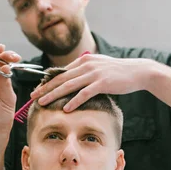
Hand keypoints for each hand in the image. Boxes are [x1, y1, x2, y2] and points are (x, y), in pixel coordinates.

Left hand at [30, 54, 149, 110]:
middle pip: (60, 78)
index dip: (47, 81)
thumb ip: (85, 71)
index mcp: (83, 60)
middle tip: (32, 96)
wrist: (137, 71)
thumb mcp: (98, 67)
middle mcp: (86, 65)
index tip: (37, 90)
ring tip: (42, 102)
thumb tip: (71, 78)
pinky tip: (66, 109)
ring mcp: (94, 73)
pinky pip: (84, 93)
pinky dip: (74, 101)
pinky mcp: (102, 83)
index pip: (61, 72)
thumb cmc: (117, 72)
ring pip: (68, 85)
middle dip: (45, 88)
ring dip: (53, 94)